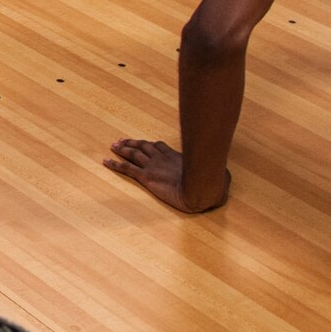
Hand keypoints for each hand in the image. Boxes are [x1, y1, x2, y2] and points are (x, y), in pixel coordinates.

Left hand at [103, 139, 225, 213]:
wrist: (200, 190)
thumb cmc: (211, 183)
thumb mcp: (216, 176)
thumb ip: (216, 174)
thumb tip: (225, 177)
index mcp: (176, 156)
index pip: (158, 146)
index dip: (148, 143)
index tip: (143, 142)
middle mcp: (162, 158)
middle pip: (143, 146)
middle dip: (132, 143)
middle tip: (121, 140)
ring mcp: (153, 166)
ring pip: (133, 154)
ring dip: (122, 149)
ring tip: (113, 146)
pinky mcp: (147, 177)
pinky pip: (126, 169)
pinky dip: (114, 164)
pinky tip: (105, 161)